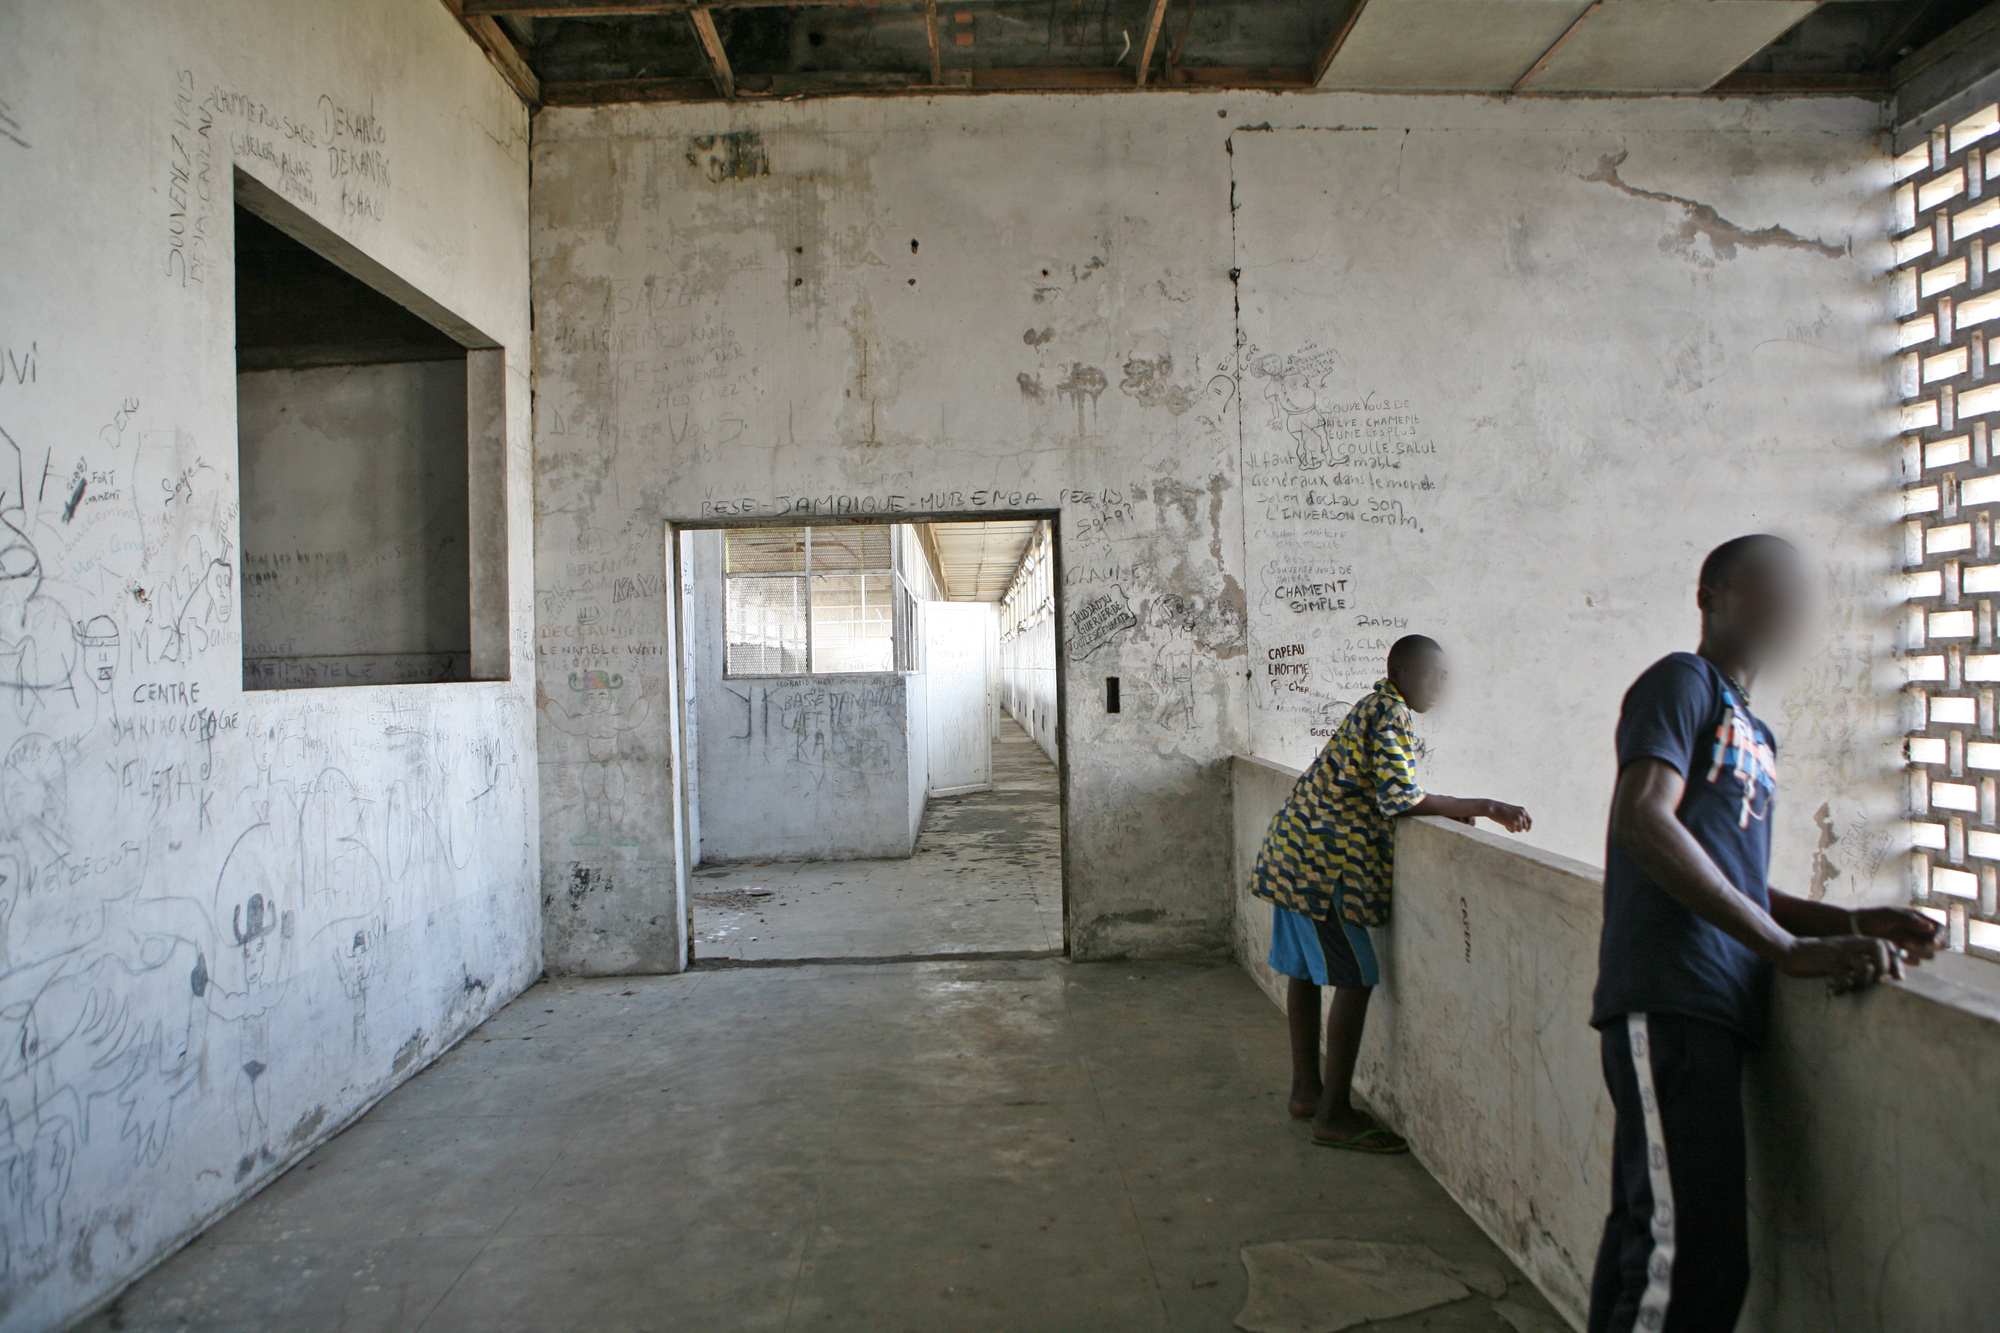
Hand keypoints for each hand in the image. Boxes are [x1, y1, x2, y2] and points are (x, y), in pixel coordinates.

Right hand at [1479, 801, 1531, 833]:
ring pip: (1519, 830)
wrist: (1492, 807)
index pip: (1530, 821)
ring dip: (1513, 828)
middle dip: (1518, 827)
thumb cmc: (1499, 809)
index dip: (1529, 827)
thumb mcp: (1511, 810)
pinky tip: (1504, 823)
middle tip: (1509, 824)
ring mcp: (1518, 819)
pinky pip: (1513, 831)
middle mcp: (1522, 814)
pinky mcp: (1513, 824)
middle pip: (1524, 827)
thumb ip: (1518, 816)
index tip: (1527, 831)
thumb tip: (1522, 828)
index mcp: (1523, 810)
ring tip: (1506, 822)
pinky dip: (1508, 829)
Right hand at [1778, 935, 1900, 994]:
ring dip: (1865, 981)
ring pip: (1864, 965)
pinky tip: (1836, 992)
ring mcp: (1838, 952)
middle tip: (1881, 982)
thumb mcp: (1840, 953)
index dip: (1896, 959)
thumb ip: (1857, 958)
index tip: (1898, 976)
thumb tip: (1877, 974)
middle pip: (1879, 947)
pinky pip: (1843, 978)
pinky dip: (1843, 988)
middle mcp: (1849, 944)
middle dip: (1886, 966)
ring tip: (1855, 988)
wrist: (1789, 950)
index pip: (1885, 943)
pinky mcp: (1826, 963)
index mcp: (1854, 941)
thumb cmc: (1816, 956)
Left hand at [1852, 906, 1942, 962]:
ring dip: (1920, 953)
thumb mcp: (1891, 915)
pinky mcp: (1906, 957)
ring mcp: (1914, 946)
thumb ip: (1910, 920)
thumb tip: (1930, 928)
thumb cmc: (1874, 918)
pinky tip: (1897, 954)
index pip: (1940, 929)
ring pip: (1930, 956)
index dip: (1939, 935)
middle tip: (1909, 942)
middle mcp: (1920, 934)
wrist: (1857, 930)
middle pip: (1940, 945)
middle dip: (1929, 945)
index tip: (1932, 941)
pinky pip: (1916, 962)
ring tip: (1902, 945)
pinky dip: (1910, 960)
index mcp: (1919, 920)